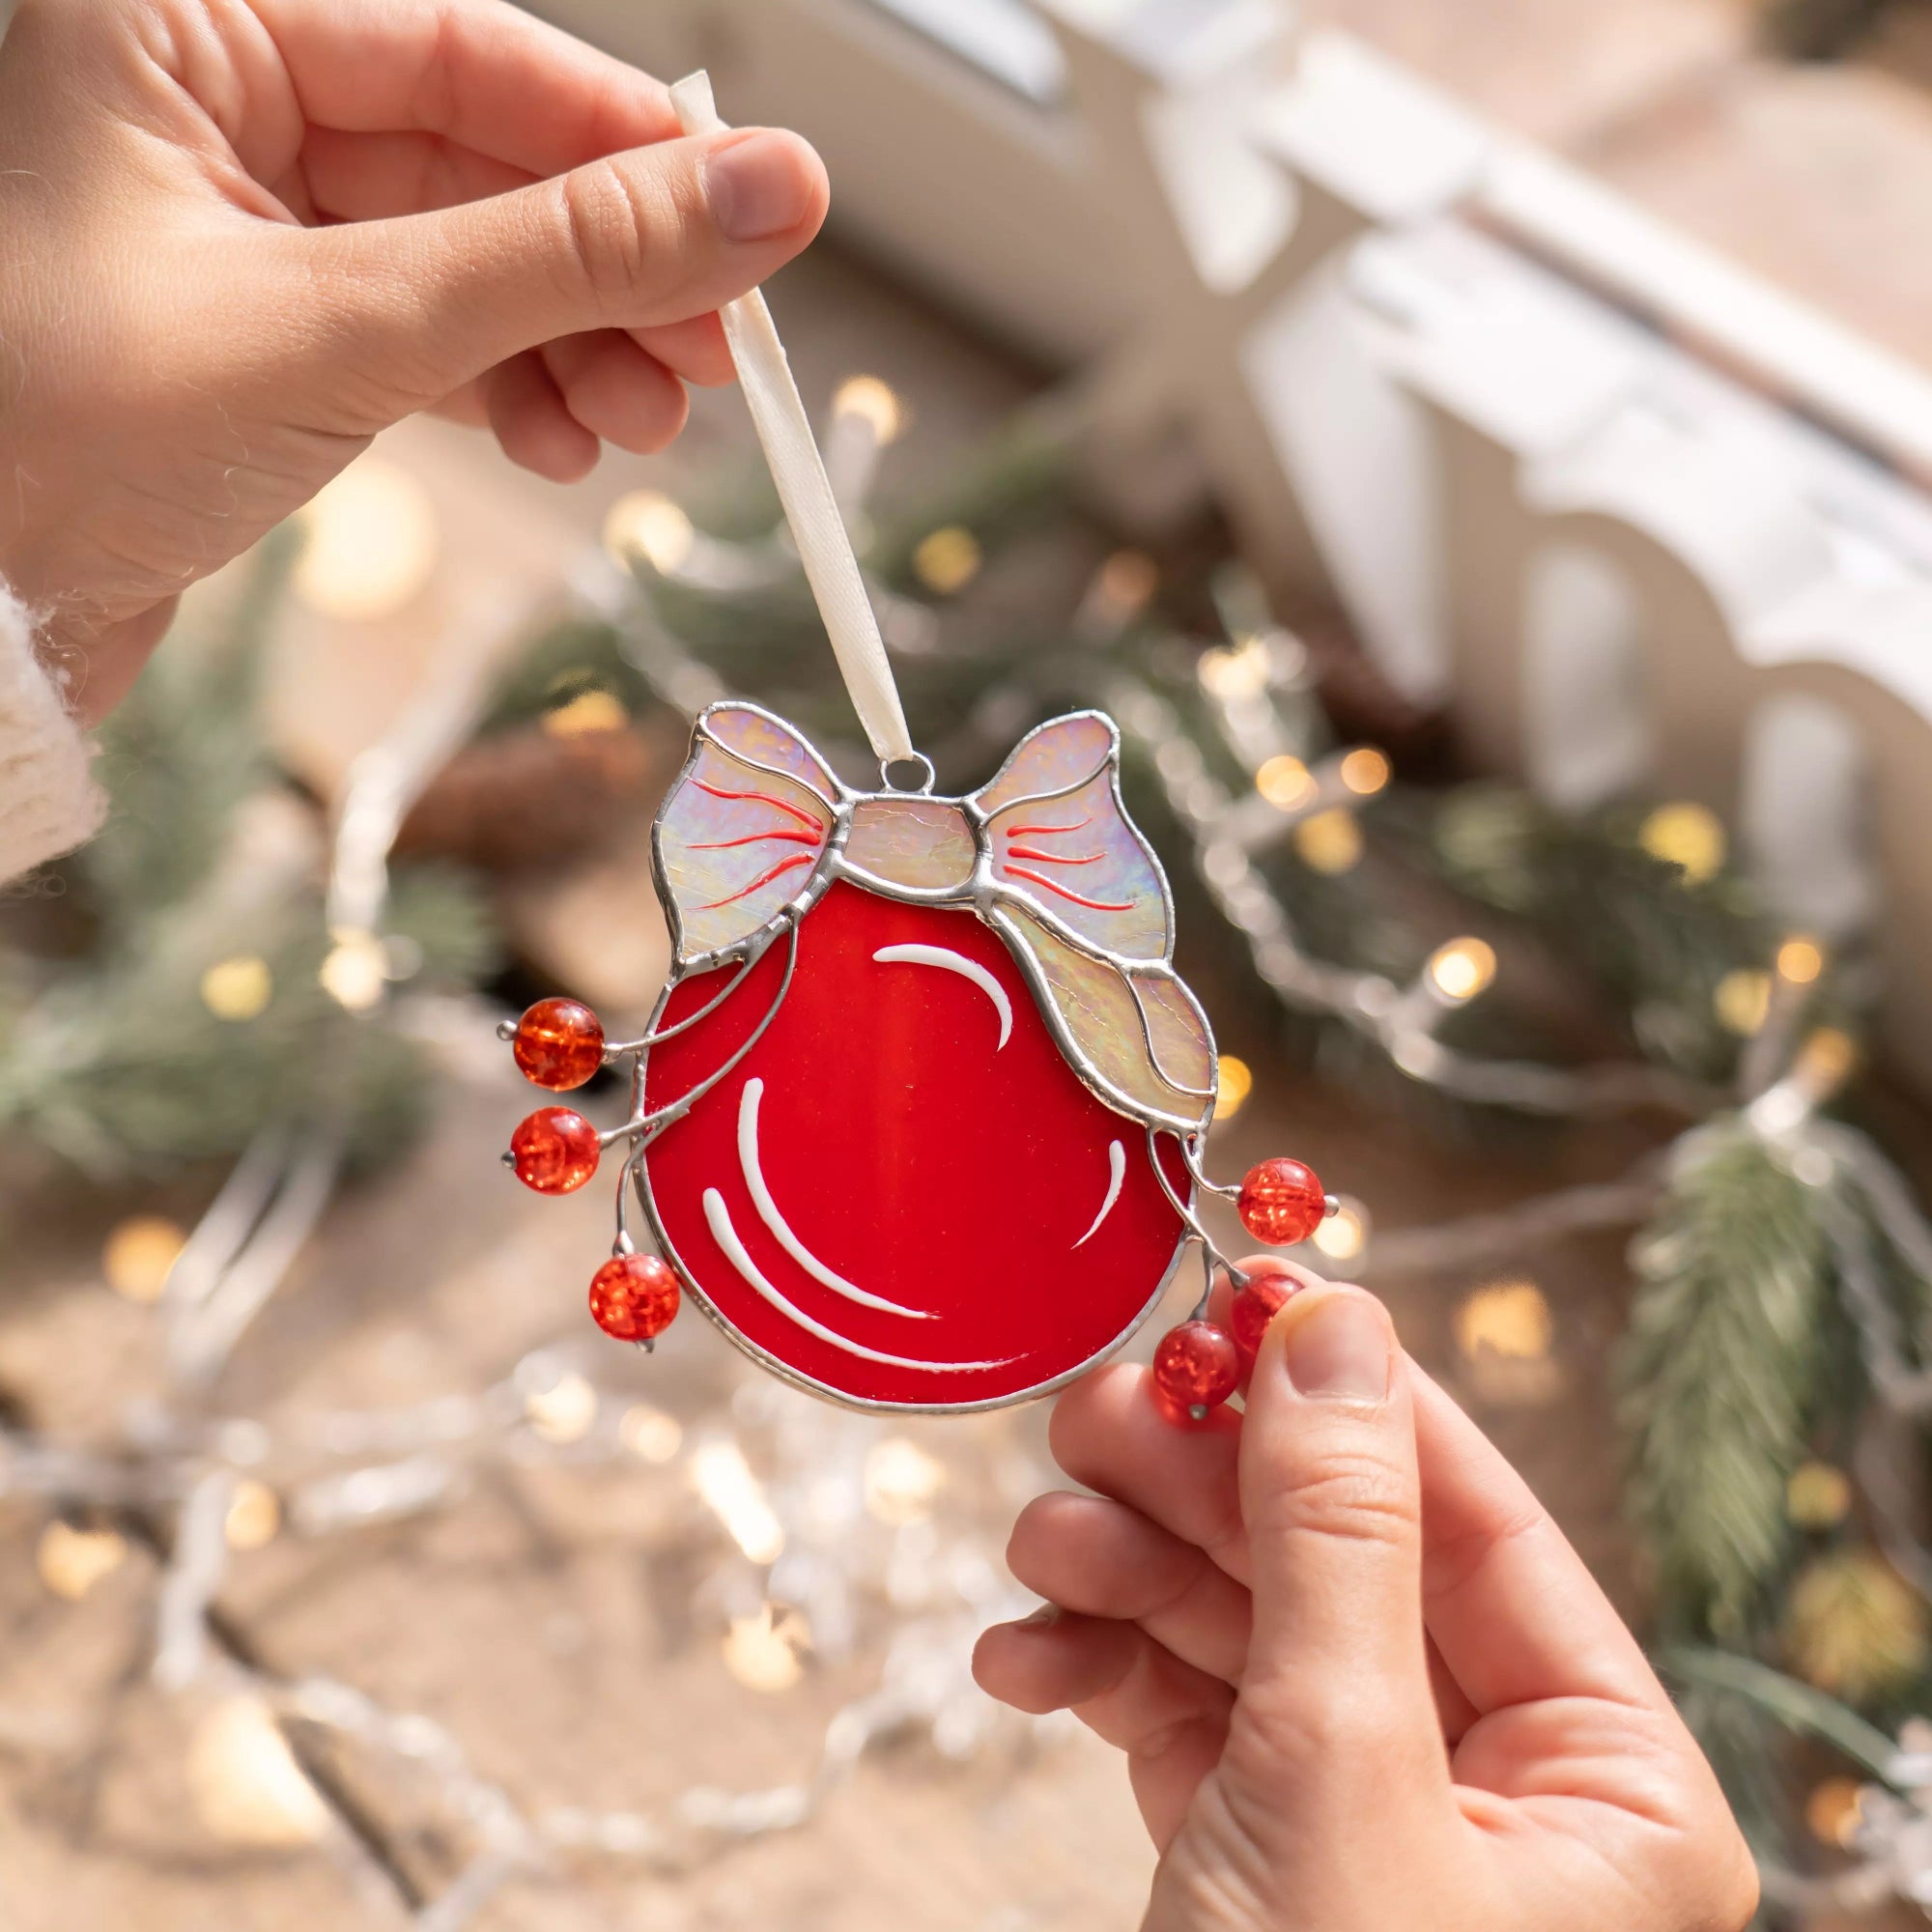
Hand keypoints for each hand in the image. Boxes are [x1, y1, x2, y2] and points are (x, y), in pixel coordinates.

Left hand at [0, 0, 828, 716]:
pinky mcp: (268, 328)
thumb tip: (765, 193)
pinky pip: (426, 331)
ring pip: (469, 258)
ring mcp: (242, 221)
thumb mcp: (349, 329)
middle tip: (711, 357)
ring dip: (574, 345)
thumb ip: (566, 257)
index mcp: (180, 21)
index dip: (623, 144)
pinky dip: (506, 388)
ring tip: (642, 427)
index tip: (751, 215)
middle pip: (483, 161)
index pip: (464, 48)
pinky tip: (558, 443)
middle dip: (606, 274)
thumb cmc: (58, 436)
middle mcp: (208, 100)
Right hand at [975, 1268, 1756, 1931]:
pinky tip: (1022, 1654)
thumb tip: (1332, 1314)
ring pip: (1246, 1629)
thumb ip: (1336, 1530)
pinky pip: (1181, 1716)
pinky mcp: (1254, 1856)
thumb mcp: (1339, 1769)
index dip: (1354, 1399)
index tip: (1243, 1297)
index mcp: (1609, 1790)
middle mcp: (1497, 1799)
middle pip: (1343, 1564)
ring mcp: (1365, 1825)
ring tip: (1039, 1534)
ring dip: (1130, 1570)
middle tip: (1097, 1409)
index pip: (1482, 1522)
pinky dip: (1097, 1669)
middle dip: (1206, 1487)